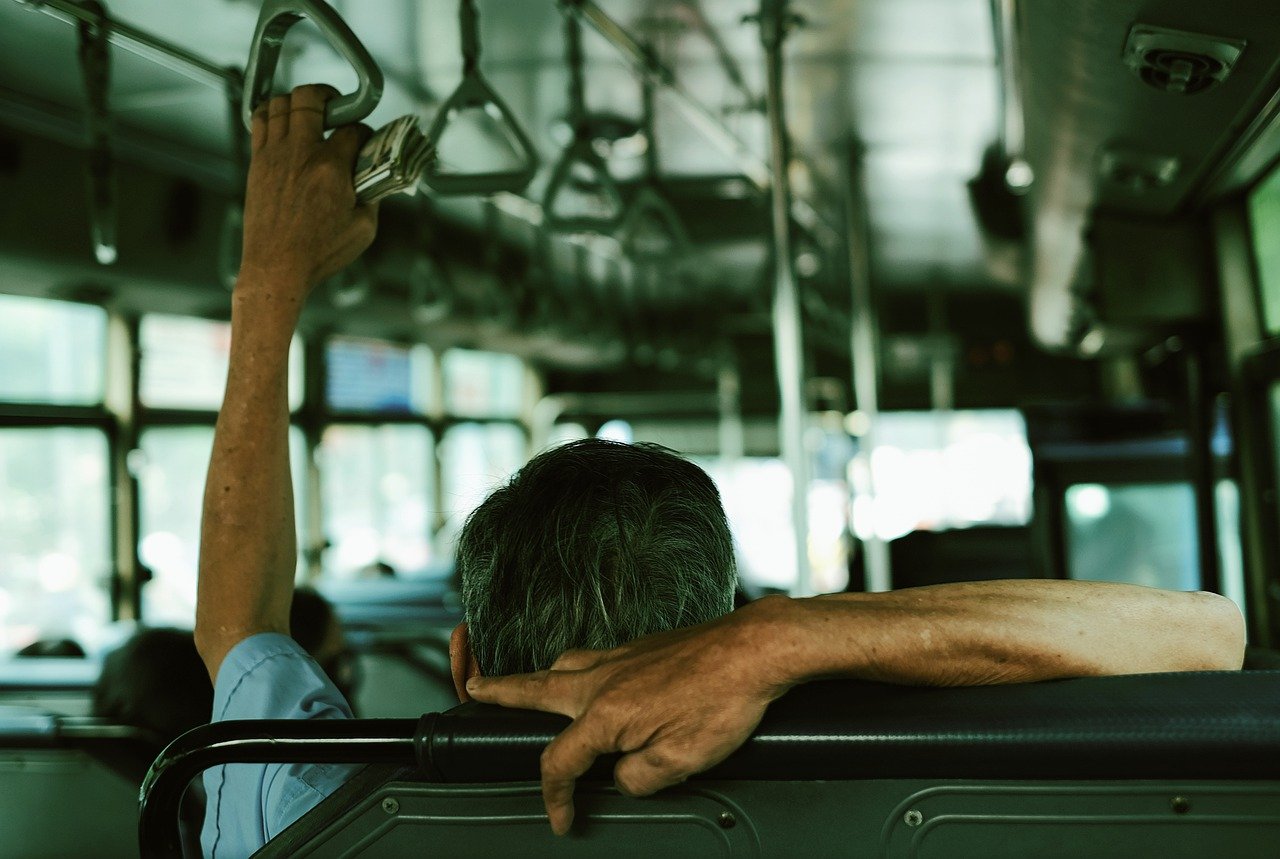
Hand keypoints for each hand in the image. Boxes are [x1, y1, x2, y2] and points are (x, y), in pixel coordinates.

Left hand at [239, 84, 378, 305]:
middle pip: (310, 98)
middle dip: (329, 96)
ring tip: (309, 112)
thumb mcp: (364, 228)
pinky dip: (272, 112)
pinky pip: (259, 120)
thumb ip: (373, 195)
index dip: (365, 131)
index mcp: (331, 168)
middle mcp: (300, 154)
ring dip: (298, 101)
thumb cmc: (320, 253)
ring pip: (280, 103)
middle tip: (337, 106)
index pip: (353, 130)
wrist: (277, 268)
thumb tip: (374, 176)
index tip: (366, 141)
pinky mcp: (257, 164)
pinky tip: (284, 122)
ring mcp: (274, 156)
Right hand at [466, 597, 794, 834]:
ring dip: (536, 679)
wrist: (755, 648)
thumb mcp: (680, 762)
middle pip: (532, 688)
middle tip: (474, 689)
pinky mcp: (641, 646)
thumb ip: (638, 779)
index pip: (559, 762)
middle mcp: (602, 678)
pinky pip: (594, 658)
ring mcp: (620, 655)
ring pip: (562, 666)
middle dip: (498, 692)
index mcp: (604, 712)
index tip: (561, 818)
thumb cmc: (724, 699)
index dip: (553, 798)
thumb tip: (623, 777)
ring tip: (522, 687)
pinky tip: (591, 679)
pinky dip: (576, 670)